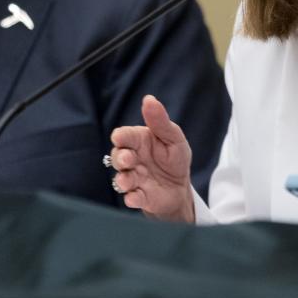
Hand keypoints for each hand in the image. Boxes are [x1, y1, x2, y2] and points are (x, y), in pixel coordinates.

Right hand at [109, 95, 194, 221]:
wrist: (181, 187)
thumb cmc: (174, 158)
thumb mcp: (173, 137)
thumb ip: (160, 121)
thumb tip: (148, 99)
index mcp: (138, 141)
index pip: (123, 136)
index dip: (120, 137)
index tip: (120, 138)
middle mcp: (131, 160)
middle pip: (117, 156)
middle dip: (120, 158)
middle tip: (128, 160)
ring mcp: (133, 179)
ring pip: (120, 178)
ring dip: (122, 180)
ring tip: (127, 181)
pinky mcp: (139, 197)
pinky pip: (131, 198)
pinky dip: (131, 198)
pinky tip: (135, 197)